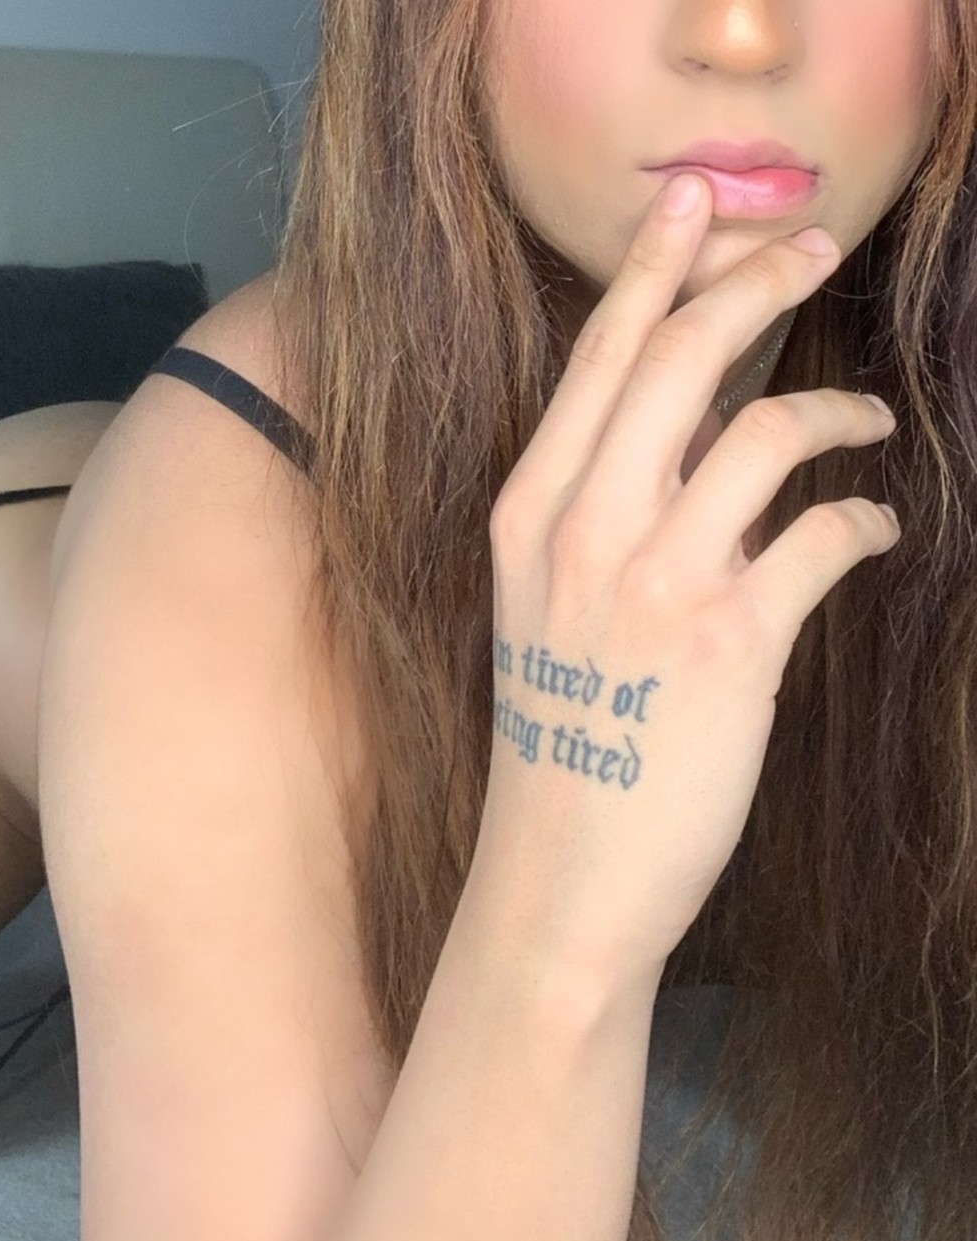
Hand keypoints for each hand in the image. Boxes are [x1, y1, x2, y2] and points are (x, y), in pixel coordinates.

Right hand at [471, 172, 899, 986]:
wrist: (560, 877)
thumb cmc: (558, 747)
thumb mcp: (544, 617)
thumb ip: (596, 522)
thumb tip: (682, 447)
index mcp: (528, 517)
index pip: (598, 358)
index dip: (655, 266)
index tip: (699, 205)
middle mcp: (583, 530)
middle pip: (682, 356)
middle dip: (757, 281)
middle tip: (813, 249)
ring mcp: (655, 582)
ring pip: (765, 428)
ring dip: (837, 411)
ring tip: (868, 424)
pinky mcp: (732, 642)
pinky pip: (824, 536)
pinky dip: (864, 520)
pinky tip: (872, 528)